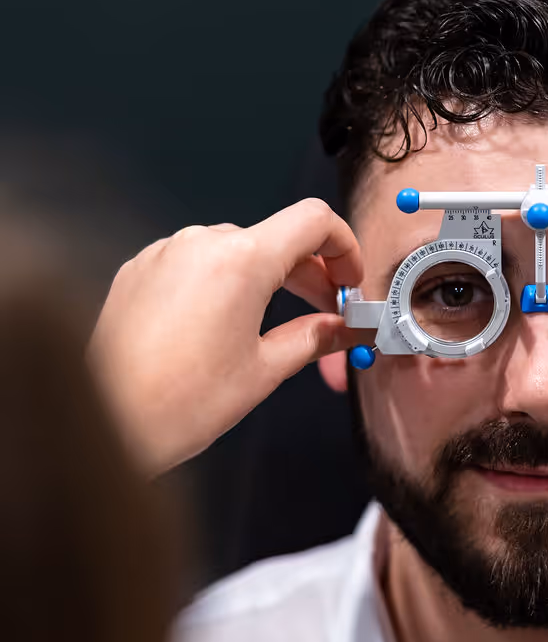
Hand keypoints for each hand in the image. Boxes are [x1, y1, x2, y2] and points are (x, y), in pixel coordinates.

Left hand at [88, 199, 369, 474]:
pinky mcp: (139, 270)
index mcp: (240, 260)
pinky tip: (223, 326)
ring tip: (272, 325)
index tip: (348, 279)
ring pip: (233, 249)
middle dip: (308, 272)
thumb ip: (313, 338)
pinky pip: (194, 262)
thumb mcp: (263, 371)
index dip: (344, 246)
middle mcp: (200, 243)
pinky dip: (221, 283)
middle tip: (326, 312)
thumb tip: (342, 328)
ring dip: (263, 277)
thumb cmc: (176, 403)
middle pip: (274, 237)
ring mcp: (165, 253)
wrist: (105, 421)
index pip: (313, 220)